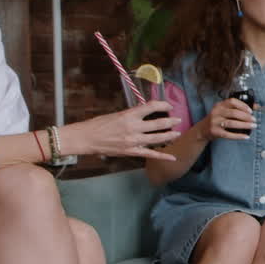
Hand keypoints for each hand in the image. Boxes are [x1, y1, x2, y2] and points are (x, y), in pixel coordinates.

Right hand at [61, 101, 181, 160]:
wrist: (86, 138)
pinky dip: (162, 156)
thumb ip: (132, 115)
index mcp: (128, 115)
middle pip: (158, 124)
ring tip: (177, 133)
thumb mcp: (116, 115)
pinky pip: (150, 154)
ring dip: (170, 136)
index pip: (150, 107)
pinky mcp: (131, 151)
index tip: (168, 106)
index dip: (162, 105)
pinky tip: (172, 157)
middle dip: (171, 121)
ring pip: (157, 138)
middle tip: (178, 120)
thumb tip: (144, 114)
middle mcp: (133, 127)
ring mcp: (133, 141)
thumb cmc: (98, 125)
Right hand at [201, 98, 255, 140]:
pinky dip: (239, 136)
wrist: (202, 129)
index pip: (232, 102)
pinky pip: (228, 134)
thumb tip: (256, 106)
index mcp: (219, 105)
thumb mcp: (224, 111)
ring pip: (232, 123)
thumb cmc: (217, 119)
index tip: (251, 111)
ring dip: (244, 125)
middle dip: (246, 117)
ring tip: (253, 126)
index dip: (243, 105)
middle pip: (234, 113)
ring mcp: (215, 122)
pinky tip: (246, 136)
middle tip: (254, 120)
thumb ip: (237, 108)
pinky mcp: (215, 132)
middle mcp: (216, 112)